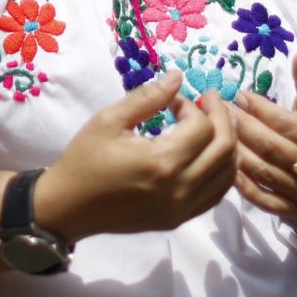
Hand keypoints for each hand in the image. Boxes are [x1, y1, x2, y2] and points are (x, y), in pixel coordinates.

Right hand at [37, 70, 237, 238]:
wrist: (68, 207)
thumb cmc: (85, 159)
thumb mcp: (109, 120)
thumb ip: (147, 96)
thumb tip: (178, 77)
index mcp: (162, 162)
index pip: (201, 127)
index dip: (192, 105)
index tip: (172, 100)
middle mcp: (179, 188)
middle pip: (225, 149)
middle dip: (222, 118)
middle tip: (208, 100)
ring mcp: (181, 208)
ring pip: (227, 174)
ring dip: (227, 144)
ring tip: (212, 124)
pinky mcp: (178, 219)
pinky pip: (216, 195)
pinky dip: (221, 171)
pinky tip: (208, 154)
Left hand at [231, 52, 296, 220]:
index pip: (286, 123)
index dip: (259, 109)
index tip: (239, 95)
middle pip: (271, 147)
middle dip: (242, 127)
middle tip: (220, 111)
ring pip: (265, 173)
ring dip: (237, 152)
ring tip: (220, 133)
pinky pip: (267, 201)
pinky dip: (245, 187)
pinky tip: (228, 168)